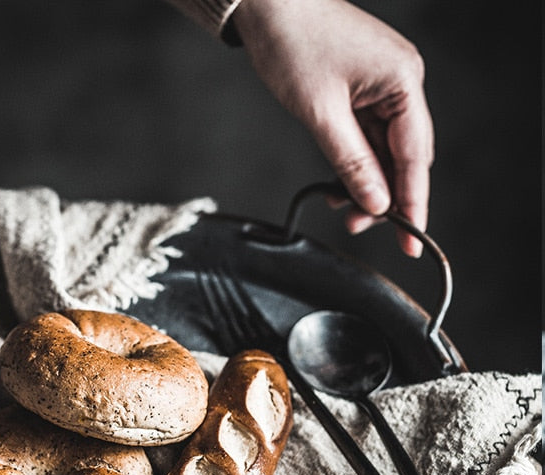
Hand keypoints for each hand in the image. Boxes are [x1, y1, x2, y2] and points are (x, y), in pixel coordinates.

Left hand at [232, 0, 433, 256]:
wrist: (269, 4)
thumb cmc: (293, 45)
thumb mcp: (321, 115)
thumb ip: (351, 163)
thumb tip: (376, 203)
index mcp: (403, 82)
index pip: (414, 157)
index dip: (412, 203)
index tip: (411, 241)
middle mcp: (401, 83)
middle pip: (403, 157)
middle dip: (384, 196)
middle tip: (359, 227)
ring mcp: (383, 86)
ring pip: (383, 151)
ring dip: (365, 183)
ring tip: (341, 209)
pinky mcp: (363, 90)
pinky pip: (367, 137)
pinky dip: (354, 163)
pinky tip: (338, 184)